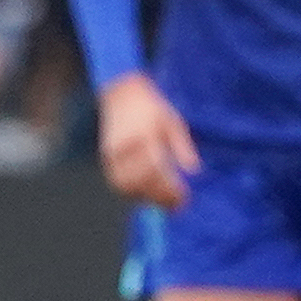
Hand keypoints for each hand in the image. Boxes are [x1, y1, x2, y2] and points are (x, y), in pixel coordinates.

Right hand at [97, 72, 198, 207]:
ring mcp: (112, 154)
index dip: (170, 188)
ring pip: (125, 186)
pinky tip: (149, 195)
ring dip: (145, 198)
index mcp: (144, 136)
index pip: (157, 169)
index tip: (184, 198)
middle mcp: (125, 148)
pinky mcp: (106, 158)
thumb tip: (194, 170)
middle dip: (158, 197)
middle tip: (176, 205)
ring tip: (164, 203)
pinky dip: (133, 193)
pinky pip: (117, 182)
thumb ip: (183, 146)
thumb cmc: (152, 109)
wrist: (121, 94)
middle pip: (139, 182)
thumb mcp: (173, 122)